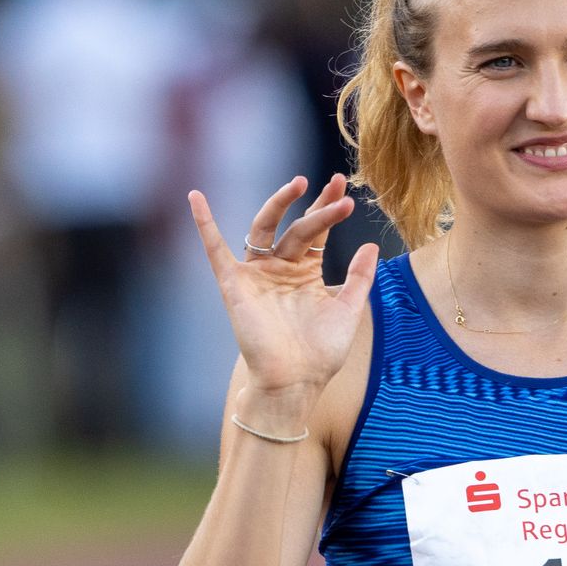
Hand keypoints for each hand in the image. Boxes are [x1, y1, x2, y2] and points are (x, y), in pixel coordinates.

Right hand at [189, 174, 378, 402]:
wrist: (295, 381)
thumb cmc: (322, 352)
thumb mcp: (348, 309)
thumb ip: (359, 276)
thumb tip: (370, 244)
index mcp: (306, 273)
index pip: (317, 232)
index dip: (329, 209)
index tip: (344, 188)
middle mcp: (280, 269)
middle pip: (297, 226)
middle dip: (317, 206)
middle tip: (336, 186)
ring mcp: (257, 275)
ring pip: (264, 228)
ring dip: (279, 204)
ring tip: (298, 184)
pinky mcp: (234, 284)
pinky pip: (215, 251)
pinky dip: (204, 225)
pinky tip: (196, 198)